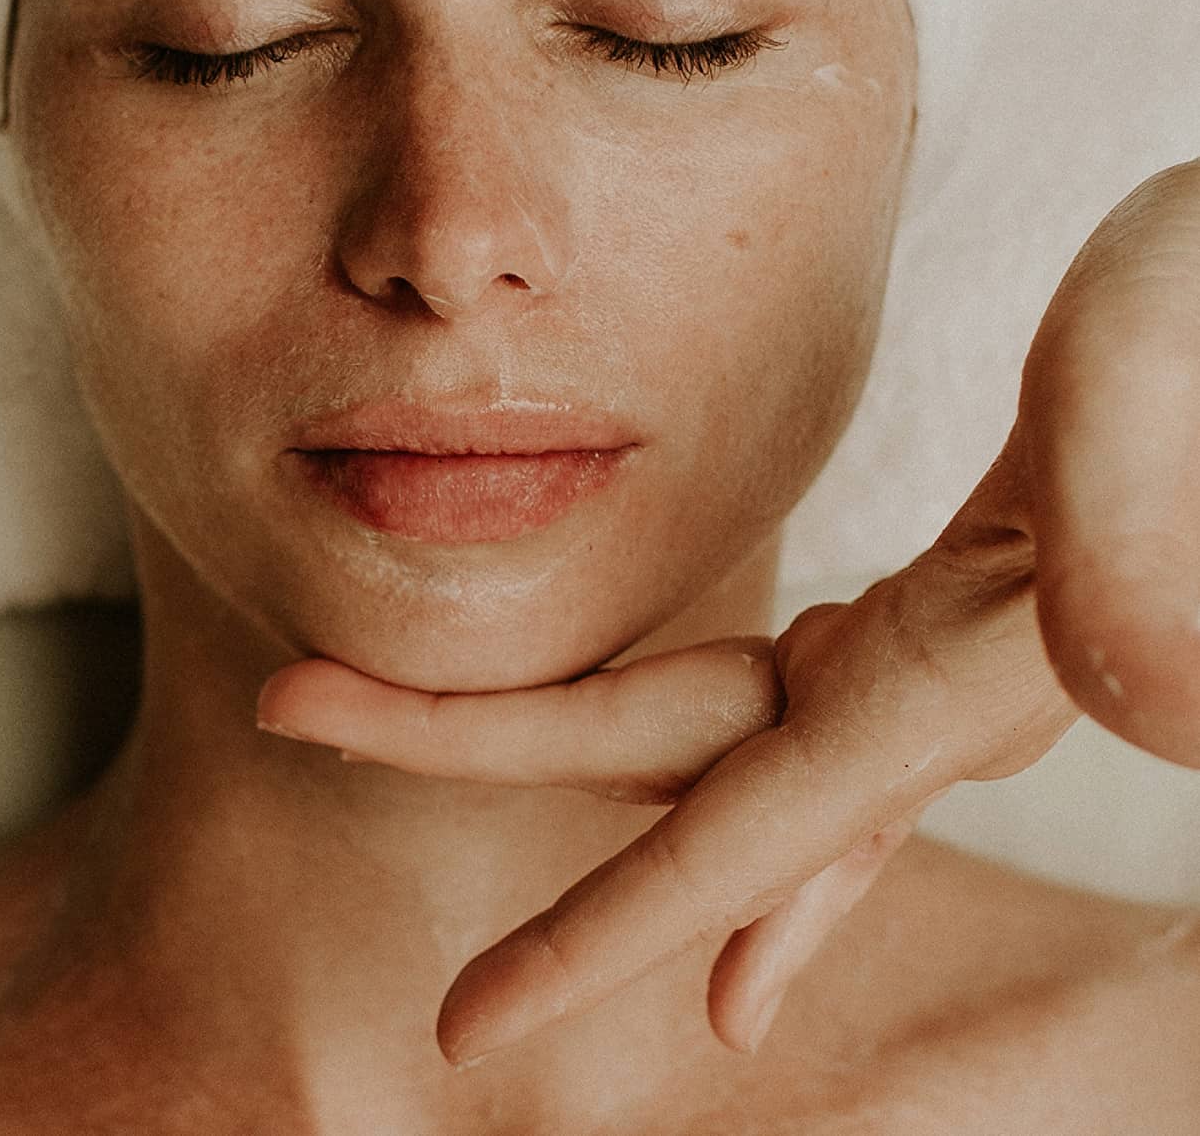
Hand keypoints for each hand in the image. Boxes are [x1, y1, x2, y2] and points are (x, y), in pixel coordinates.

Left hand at [255, 159, 1199, 1062]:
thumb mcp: (1178, 381)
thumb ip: (1147, 536)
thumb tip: (1134, 698)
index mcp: (953, 677)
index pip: (739, 832)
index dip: (603, 933)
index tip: (465, 1024)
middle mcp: (924, 700)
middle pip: (658, 762)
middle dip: (469, 741)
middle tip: (293, 708)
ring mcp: (921, 673)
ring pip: (703, 745)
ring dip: (553, 752)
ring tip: (404, 746)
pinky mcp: (930, 626)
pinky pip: (790, 736)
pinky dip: (723, 808)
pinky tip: (716, 917)